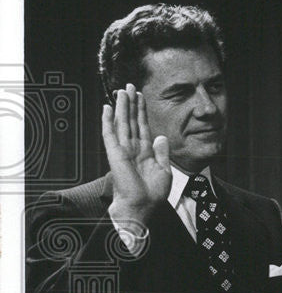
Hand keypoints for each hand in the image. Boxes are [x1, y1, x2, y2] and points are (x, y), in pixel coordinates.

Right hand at [102, 84, 170, 227]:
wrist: (142, 206)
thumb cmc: (153, 194)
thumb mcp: (164, 170)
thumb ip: (162, 152)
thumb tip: (161, 136)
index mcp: (144, 152)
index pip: (142, 126)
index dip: (141, 111)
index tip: (141, 96)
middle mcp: (132, 148)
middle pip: (131, 120)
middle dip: (131, 103)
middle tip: (130, 85)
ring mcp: (122, 149)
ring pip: (121, 122)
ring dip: (121, 106)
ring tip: (122, 90)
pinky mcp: (114, 153)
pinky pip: (109, 133)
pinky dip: (107, 120)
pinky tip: (106, 107)